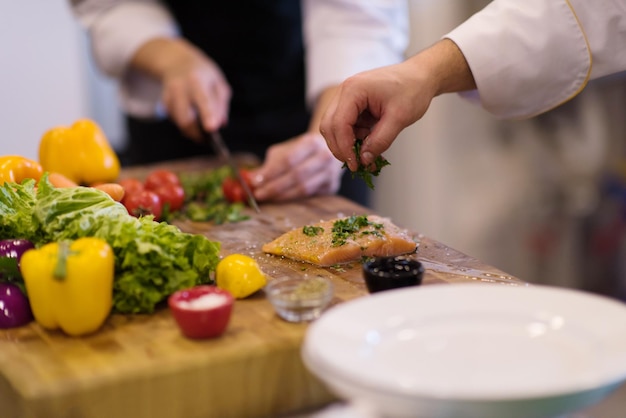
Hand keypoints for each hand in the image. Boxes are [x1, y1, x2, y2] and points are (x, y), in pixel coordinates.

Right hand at [131, 38, 230, 138]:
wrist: (177, 62)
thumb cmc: (204, 75)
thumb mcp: (218, 83)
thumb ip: (221, 104)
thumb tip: (221, 124)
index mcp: (197, 80)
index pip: (203, 100)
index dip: (208, 115)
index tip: (212, 128)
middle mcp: (180, 87)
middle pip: (186, 118)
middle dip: (197, 133)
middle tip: (207, 139)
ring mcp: (169, 95)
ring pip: (179, 122)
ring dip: (191, 131)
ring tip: (200, 132)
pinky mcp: (164, 102)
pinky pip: (175, 120)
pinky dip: (185, 125)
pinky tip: (191, 118)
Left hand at [248, 132, 342, 201]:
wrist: (328, 150)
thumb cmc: (302, 150)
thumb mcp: (286, 149)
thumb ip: (270, 163)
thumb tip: (251, 178)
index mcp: (312, 142)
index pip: (288, 160)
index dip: (270, 172)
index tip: (255, 181)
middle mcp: (325, 157)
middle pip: (296, 176)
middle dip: (274, 187)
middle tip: (258, 194)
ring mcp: (331, 173)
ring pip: (303, 189)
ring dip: (282, 195)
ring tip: (267, 197)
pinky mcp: (332, 186)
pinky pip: (309, 196)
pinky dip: (292, 198)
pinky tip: (280, 198)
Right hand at [320, 39, 474, 170]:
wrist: (421, 77)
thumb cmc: (413, 90)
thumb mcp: (400, 118)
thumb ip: (381, 140)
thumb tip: (365, 159)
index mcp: (354, 90)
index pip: (338, 124)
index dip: (344, 148)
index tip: (356, 165)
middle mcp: (345, 91)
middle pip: (329, 126)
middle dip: (341, 148)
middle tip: (358, 164)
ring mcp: (347, 97)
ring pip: (335, 128)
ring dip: (348, 144)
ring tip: (368, 152)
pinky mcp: (353, 104)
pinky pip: (346, 126)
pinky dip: (355, 138)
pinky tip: (370, 143)